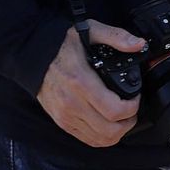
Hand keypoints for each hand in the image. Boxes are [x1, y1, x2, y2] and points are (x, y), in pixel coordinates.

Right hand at [36, 22, 145, 146]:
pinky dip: (101, 136)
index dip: (133, 107)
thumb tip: (138, 44)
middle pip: (110, 131)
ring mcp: (65, 115)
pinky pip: (86, 139)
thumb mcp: (90, 30)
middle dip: (128, 123)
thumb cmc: (62, 44)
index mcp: (81, 82)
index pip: (114, 110)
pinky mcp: (61, 121)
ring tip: (122, 117)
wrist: (31, 54)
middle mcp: (72, 103)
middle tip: (132, 109)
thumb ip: (116, 37)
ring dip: (117, 132)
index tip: (136, 97)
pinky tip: (108, 123)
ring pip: (99, 139)